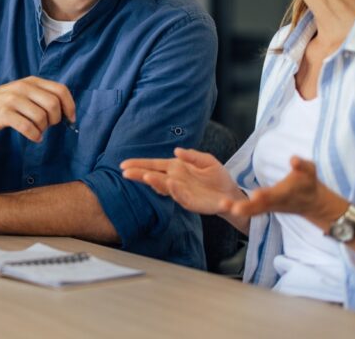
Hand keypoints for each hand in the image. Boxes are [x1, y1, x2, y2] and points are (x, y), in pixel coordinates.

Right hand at [0, 76, 75, 141]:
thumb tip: (66, 110)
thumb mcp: (23, 93)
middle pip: (53, 105)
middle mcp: (23, 87)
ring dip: (43, 129)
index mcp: (31, 81)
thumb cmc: (4, 104)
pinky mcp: (4, 113)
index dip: (70, 105)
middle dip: (55, 120)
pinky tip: (34, 137)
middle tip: (49, 126)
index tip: (70, 118)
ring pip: (41, 117)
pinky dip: (34, 135)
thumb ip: (42, 96)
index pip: (61, 90)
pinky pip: (28, 127)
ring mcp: (13, 100)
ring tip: (37, 131)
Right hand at [121, 148, 241, 214]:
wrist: (230, 193)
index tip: (124, 164)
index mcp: (175, 168)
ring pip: (164, 187)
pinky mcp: (191, 202)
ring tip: (146, 177)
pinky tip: (170, 184)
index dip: (139, 164)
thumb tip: (176, 151)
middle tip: (125, 173)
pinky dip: (175, 191)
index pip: (153, 165)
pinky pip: (181, 197)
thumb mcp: (206, 160)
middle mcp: (174, 180)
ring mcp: (181, 192)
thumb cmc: (216, 176)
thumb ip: (192, 156)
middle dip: (139, 175)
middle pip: (153, 177)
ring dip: (156, 183)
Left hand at [225, 157, 345, 228]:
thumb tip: (294, 160)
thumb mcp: (309, 172)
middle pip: (259, 207)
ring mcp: (268, 207)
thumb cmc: (308, 182)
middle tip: (232, 208)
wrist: (310, 203)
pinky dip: (237, 209)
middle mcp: (274, 202)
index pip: (274, 195)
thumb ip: (301, 166)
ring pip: (252, 210)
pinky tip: (223, 206)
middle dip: (246, 207)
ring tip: (222, 205)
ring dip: (236, 209)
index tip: (256, 195)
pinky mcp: (263, 207)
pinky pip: (250, 210)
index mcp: (284, 193)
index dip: (266, 196)